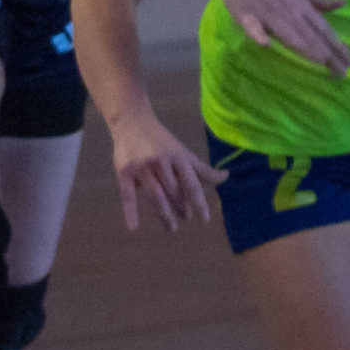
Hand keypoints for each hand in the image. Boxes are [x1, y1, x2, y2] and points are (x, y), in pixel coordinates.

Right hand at [109, 108, 224, 231]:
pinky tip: (133, 227)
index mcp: (178, 157)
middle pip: (174, 192)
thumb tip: (225, 178)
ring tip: (172, 227)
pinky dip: (130, 211)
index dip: (200, 204)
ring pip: (156, 196)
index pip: (192, 185)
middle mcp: (161, 162)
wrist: (131, 121)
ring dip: (165, 214)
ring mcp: (142, 167)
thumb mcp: (183, 152)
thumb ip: (202, 169)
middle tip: (186, 219)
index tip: (205, 221)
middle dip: (181, 208)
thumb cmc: (161, 141)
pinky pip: (128, 195)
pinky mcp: (124, 172)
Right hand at [213, 0, 349, 74]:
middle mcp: (289, 12)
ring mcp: (268, 14)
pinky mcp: (246, 15)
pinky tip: (266, 44)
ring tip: (320, 61)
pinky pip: (253, 27)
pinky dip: (259, 35)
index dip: (337, 46)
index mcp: (302, 5)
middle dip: (327, 54)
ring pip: (288, 34)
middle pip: (310, 36)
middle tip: (342, 73)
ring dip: (304, 47)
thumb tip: (344, 2)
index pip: (323, 29)